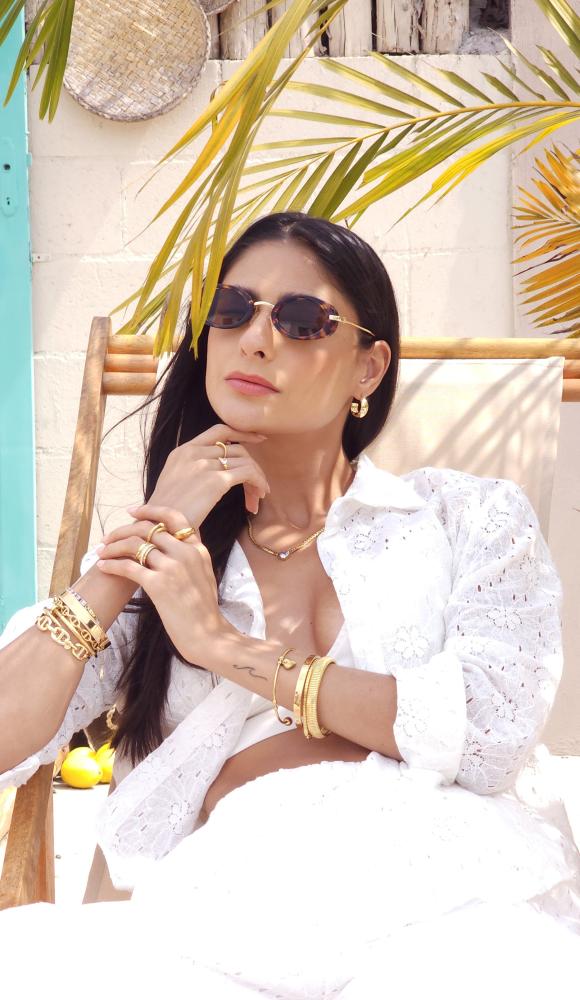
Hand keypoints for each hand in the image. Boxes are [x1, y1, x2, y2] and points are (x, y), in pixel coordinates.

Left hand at [96, 507, 236, 666]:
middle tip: (108, 538)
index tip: (131, 511)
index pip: (173, 517)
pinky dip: (112, 564)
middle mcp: (185, 553)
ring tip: (101, 552)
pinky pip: (128, 567)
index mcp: (197, 549)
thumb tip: (166, 550)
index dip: (150, 510)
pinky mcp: (158, 585)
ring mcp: (172, 568)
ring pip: (135, 544)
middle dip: (122, 530)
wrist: (208, 635)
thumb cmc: (203, 612)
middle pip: (147, 528)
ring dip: (112, 546)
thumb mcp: (203, 575)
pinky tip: (103, 567)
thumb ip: (188, 558)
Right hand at [130, 423, 269, 528]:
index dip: (241, 433)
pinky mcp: (216, 480)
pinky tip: (258, 497)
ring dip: (257, 479)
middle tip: (257, 487)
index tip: (258, 439)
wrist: (159, 527)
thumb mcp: (174, 482)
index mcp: (182, 451)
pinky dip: (258, 483)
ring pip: (245, 462)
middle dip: (251, 467)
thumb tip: (215, 473)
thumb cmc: (166, 514)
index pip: (219, 431)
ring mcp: (204, 464)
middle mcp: (193, 453)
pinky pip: (248, 474)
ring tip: (258, 497)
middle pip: (236, 449)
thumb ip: (191, 470)